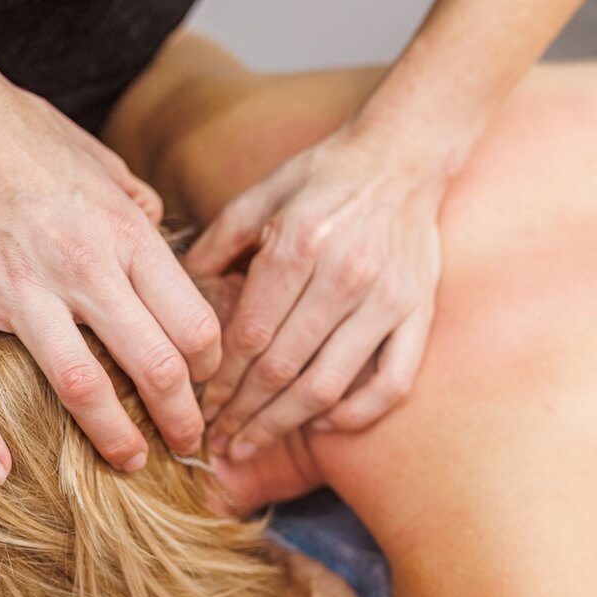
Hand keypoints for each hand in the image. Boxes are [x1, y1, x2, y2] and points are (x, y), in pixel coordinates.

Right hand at [0, 69, 220, 484]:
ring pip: (79, 386)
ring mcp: (16, 287)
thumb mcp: (105, 161)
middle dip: (180, 418)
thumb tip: (162, 227)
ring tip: (128, 462)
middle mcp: (83, 266)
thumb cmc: (27, 131)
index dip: (210, 365)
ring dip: (111, 436)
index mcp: (126, 233)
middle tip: (186, 443)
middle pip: (153, 365)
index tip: (205, 381)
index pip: (194, 321)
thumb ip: (139, 204)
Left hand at [185, 118, 451, 461]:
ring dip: (286, 423)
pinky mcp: (420, 311)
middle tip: (219, 438)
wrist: (404, 154)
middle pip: (284, 367)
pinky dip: (358, 412)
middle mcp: (346, 274)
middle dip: (244, 411)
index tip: (202, 406)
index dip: (221, 379)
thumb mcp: (262, 193)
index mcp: (301, 243)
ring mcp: (388, 298)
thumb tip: (176, 288)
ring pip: (330, 384)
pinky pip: (393, 382)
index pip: (251, 333)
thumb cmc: (324, 174)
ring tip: (254, 442)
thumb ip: (218, 240)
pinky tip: (324, 422)